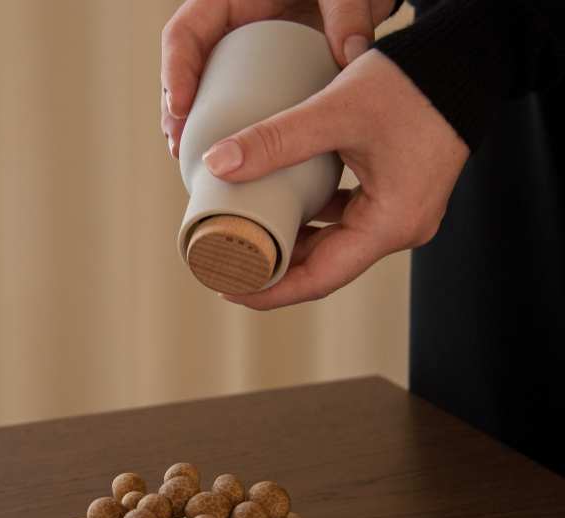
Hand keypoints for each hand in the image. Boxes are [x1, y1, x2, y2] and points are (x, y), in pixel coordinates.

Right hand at [161, 0, 395, 157]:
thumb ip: (346, 12)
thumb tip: (350, 52)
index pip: (186, 30)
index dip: (175, 68)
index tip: (181, 106)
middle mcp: (230, 28)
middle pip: (185, 70)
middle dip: (175, 111)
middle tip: (179, 146)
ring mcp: (240, 57)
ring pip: (201, 93)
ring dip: (190, 128)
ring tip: (187, 160)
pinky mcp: (257, 80)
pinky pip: (229, 106)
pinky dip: (223, 134)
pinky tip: (227, 161)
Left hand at [202, 50, 468, 308]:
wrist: (465, 59)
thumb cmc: (417, 83)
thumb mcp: (337, 111)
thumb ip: (276, 140)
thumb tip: (219, 164)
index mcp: (390, 225)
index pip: (320, 279)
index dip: (271, 290)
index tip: (232, 287)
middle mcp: (399, 229)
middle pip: (325, 268)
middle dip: (275, 269)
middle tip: (228, 264)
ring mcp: (400, 215)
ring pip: (334, 246)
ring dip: (292, 245)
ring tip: (247, 240)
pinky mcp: (394, 197)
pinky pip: (346, 223)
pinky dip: (312, 222)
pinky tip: (282, 212)